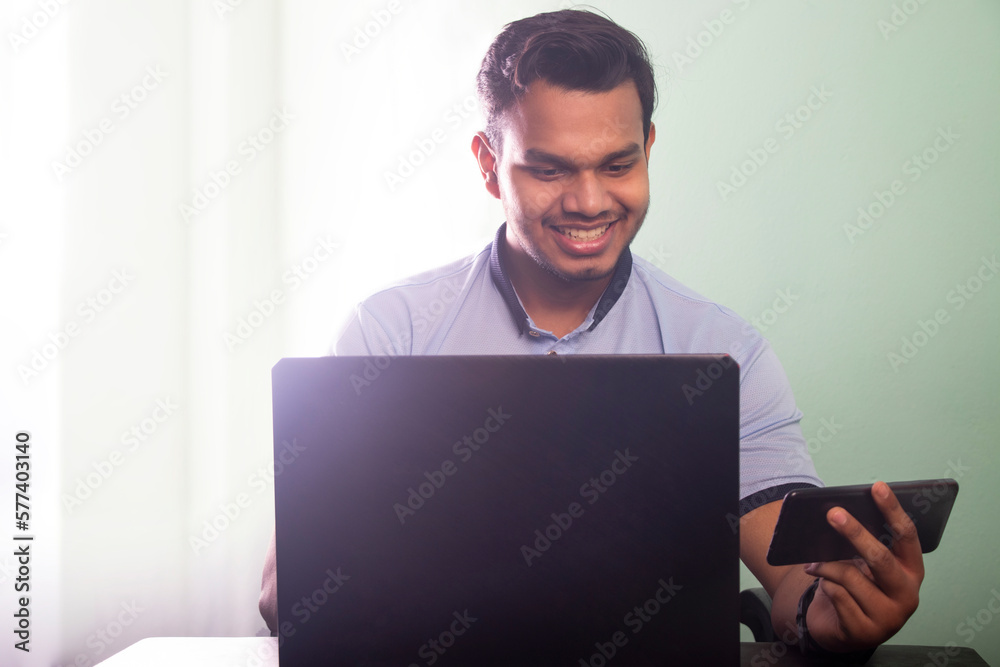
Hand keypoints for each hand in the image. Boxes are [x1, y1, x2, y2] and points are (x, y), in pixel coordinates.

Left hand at [801, 481, 922, 651]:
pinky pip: (838, 596)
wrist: (843, 629)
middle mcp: (907, 595)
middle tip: (832, 514)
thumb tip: (838, 517)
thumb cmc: (857, 588)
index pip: (906, 535)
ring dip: (827, 565)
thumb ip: (862, 546)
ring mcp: (889, 617)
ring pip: (852, 578)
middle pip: (881, 558)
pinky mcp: (866, 632)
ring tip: (813, 561)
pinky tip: (820, 582)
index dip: (892, 510)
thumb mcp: (864, 566)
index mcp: (912, 571)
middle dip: (855, 533)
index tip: (877, 487)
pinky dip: (825, 585)